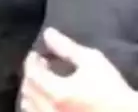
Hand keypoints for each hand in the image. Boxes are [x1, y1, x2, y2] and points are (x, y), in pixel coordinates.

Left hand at [21, 29, 137, 111]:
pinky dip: (35, 106)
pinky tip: (46, 100)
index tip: (38, 53)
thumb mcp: (92, 61)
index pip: (32, 73)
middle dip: (31, 75)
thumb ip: (67, 47)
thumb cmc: (110, 87)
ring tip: (42, 83)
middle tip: (41, 65)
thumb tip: (48, 34)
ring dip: (31, 92)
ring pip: (28, 106)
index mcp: (56, 91)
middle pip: (27, 90)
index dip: (32, 60)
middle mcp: (49, 110)